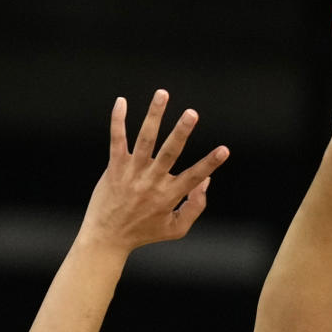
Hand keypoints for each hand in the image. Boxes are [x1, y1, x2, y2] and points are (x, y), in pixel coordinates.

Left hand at [82, 91, 229, 251]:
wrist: (107, 237)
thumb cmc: (144, 232)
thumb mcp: (176, 229)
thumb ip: (195, 207)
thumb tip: (206, 181)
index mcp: (168, 196)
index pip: (193, 176)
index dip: (210, 163)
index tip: (224, 150)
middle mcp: (151, 182)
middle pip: (169, 153)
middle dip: (181, 132)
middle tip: (192, 113)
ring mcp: (132, 173)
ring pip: (144, 139)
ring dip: (154, 115)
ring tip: (163, 94)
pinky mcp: (114, 167)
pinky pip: (117, 139)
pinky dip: (118, 120)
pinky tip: (121, 101)